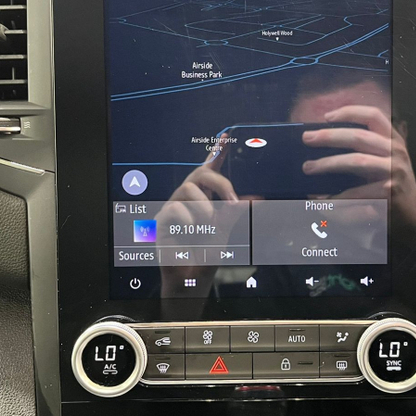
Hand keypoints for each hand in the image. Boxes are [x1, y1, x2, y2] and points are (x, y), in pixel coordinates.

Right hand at [157, 136, 239, 297]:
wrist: (192, 280)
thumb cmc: (207, 254)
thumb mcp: (227, 232)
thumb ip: (236, 215)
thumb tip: (253, 200)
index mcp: (206, 198)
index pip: (210, 170)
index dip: (216, 153)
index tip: (226, 136)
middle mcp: (188, 199)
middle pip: (200, 173)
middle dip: (219, 182)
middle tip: (233, 200)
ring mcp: (174, 207)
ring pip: (188, 188)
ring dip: (205, 206)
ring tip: (209, 223)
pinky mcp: (162, 221)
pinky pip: (175, 208)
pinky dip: (188, 221)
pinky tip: (190, 233)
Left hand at [301, 105, 415, 233]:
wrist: (413, 211)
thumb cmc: (391, 180)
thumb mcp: (383, 157)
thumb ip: (364, 145)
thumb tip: (325, 137)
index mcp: (393, 138)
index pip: (373, 115)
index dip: (350, 112)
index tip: (326, 116)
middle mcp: (395, 151)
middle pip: (358, 136)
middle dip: (329, 136)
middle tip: (307, 139)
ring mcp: (394, 171)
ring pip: (356, 161)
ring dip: (329, 163)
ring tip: (308, 167)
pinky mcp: (389, 193)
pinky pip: (358, 192)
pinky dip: (338, 196)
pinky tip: (324, 199)